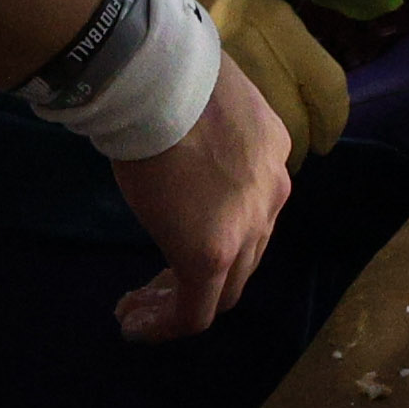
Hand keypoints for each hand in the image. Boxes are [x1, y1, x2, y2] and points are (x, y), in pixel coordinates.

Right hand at [102, 50, 292, 342]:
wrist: (162, 83)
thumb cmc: (171, 82)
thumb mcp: (203, 107)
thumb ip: (204, 137)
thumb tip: (177, 145)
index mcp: (271, 155)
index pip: (253, 208)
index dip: (216, 229)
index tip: (175, 232)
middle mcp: (272, 195)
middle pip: (245, 255)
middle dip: (203, 274)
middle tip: (158, 284)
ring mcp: (248, 228)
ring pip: (225, 286)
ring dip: (183, 301)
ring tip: (140, 309)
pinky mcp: (212, 254)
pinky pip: (196, 310)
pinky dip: (167, 324)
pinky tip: (136, 325)